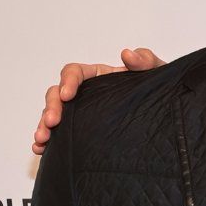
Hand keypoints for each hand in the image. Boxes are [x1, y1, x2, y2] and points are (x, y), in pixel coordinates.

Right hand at [32, 48, 165, 154]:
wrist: (163, 116)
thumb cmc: (158, 90)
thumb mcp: (156, 72)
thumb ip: (146, 60)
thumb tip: (127, 54)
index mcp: (98, 76)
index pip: (74, 72)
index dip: (67, 81)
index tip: (68, 95)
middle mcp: (86, 94)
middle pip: (57, 95)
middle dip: (50, 107)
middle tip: (52, 123)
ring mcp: (82, 114)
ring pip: (54, 116)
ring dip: (43, 126)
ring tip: (41, 140)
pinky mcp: (82, 132)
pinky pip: (60, 136)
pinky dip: (49, 142)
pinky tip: (43, 150)